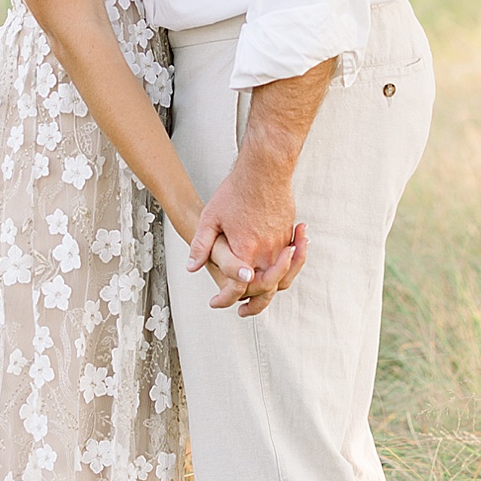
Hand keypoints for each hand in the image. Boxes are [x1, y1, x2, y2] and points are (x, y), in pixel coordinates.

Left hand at [188, 158, 304, 301]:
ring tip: (263, 295)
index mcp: (245, 252)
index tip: (217, 302)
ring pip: (281, 279)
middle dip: (254, 305)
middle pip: (264, 290)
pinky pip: (289, 262)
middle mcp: (266, 253)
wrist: (265, 170)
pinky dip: (284, 272)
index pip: (237, 288)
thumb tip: (191, 266)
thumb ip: (201, 245)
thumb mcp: (210, 218)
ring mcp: (280, 244)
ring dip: (272, 291)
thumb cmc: (237, 191)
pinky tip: (274, 271)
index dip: (225, 300)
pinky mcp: (288, 235)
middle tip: (243, 311)